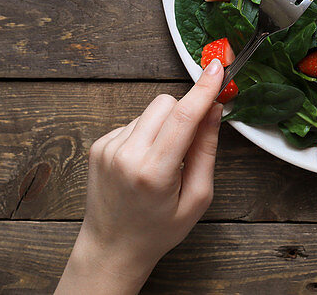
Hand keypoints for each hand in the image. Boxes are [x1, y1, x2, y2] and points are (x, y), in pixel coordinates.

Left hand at [56, 59, 225, 294]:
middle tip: (189, 142)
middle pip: (166, 103)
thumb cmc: (158, 230)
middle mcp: (126, 155)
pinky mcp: (99, 145)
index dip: (203, 89)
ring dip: (164, 126)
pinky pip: (134, 122)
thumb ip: (206, 150)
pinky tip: (144, 163)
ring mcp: (108, 148)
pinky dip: (146, 135)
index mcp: (154, 172)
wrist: (111, 248)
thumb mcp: (197, 198)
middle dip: (184, 113)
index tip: (218, 68)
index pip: (183, 117)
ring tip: (163, 161)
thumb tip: (213, 110)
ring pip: (150, 111)